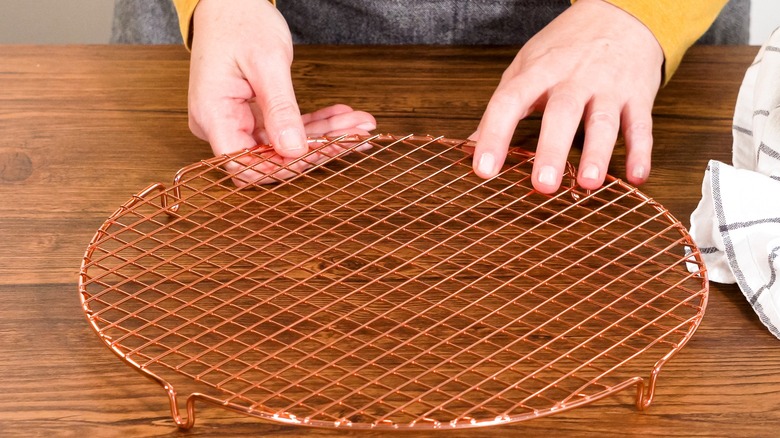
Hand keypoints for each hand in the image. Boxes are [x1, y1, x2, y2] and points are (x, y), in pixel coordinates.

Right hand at [189, 0, 374, 160]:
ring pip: (284, 143)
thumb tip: (293, 150)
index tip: (320, 154)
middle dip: (316, 147)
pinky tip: (341, 117)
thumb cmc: (239, 21)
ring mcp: (237, 121)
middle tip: (356, 134)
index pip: (244, 163)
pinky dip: (314, 123)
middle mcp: (220, 124)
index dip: (282, 167)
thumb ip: (280, 109)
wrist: (229, 2)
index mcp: (213, 114)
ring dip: (322, 135)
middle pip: (270, 156)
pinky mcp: (252, 116)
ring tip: (358, 124)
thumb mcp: (267, 62)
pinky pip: (285, 128)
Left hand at [471, 0, 663, 192]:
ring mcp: (609, 87)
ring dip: (598, 153)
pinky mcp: (638, 96)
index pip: (510, 102)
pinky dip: (641, 152)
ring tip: (588, 183)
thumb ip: (502, 106)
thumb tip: (470, 143)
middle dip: (551, 149)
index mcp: (539, 71)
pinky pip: (641, 126)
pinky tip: (636, 176)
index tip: (484, 170)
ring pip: (604, 121)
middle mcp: (574, 79)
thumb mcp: (526, 67)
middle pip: (561, 113)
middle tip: (542, 185)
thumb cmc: (565, 47)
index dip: (495, 135)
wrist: (620, 14)